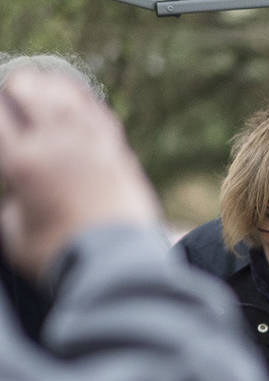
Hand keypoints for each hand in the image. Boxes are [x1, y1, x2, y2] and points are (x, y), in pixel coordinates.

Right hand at [0, 69, 161, 281]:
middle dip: (15, 87)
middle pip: (28, 88)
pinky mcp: (118, 152)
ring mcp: (91, 143)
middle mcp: (56, 143)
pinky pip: (96, 111)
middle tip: (11, 96)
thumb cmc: (60, 257)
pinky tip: (73, 101)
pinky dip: (80, 100)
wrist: (118, 267)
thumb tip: (16, 190)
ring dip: (46, 86)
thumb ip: (10, 202)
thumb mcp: (14, 234)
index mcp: (22, 162)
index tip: (2, 119)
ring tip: (37, 87)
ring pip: (65, 92)